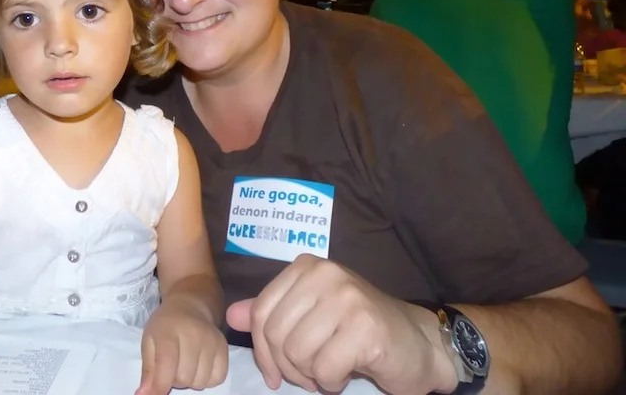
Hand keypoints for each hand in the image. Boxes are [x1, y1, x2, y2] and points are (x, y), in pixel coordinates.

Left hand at [137, 302, 228, 394]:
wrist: (190, 306)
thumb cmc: (165, 326)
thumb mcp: (149, 341)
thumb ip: (148, 370)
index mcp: (169, 331)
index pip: (166, 364)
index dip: (159, 387)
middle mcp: (193, 335)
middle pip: (184, 378)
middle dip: (174, 380)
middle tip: (172, 367)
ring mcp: (211, 341)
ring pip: (200, 381)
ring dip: (190, 380)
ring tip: (185, 364)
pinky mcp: (224, 347)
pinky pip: (217, 379)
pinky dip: (206, 379)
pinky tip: (199, 366)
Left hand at [226, 255, 458, 393]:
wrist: (419, 344)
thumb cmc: (358, 331)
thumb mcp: (310, 316)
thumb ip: (271, 314)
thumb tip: (231, 316)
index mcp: (307, 267)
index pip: (262, 313)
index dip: (263, 352)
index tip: (274, 374)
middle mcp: (325, 274)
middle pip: (277, 335)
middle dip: (288, 367)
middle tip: (310, 375)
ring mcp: (347, 297)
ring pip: (298, 353)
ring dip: (312, 376)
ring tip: (330, 371)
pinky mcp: (366, 326)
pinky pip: (325, 368)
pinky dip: (333, 381)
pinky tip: (348, 373)